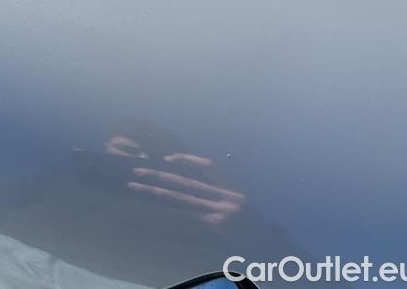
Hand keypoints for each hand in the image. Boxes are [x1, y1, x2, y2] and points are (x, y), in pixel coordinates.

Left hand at [127, 153, 245, 224]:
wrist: (270, 248)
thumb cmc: (252, 229)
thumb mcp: (240, 207)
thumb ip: (218, 196)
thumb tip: (189, 188)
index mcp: (232, 191)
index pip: (208, 167)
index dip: (187, 160)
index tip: (168, 158)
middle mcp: (226, 199)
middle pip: (186, 182)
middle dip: (159, 175)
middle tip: (137, 172)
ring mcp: (220, 213)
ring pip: (181, 199)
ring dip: (156, 193)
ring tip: (136, 187)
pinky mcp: (216, 228)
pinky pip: (186, 217)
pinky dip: (170, 213)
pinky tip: (154, 211)